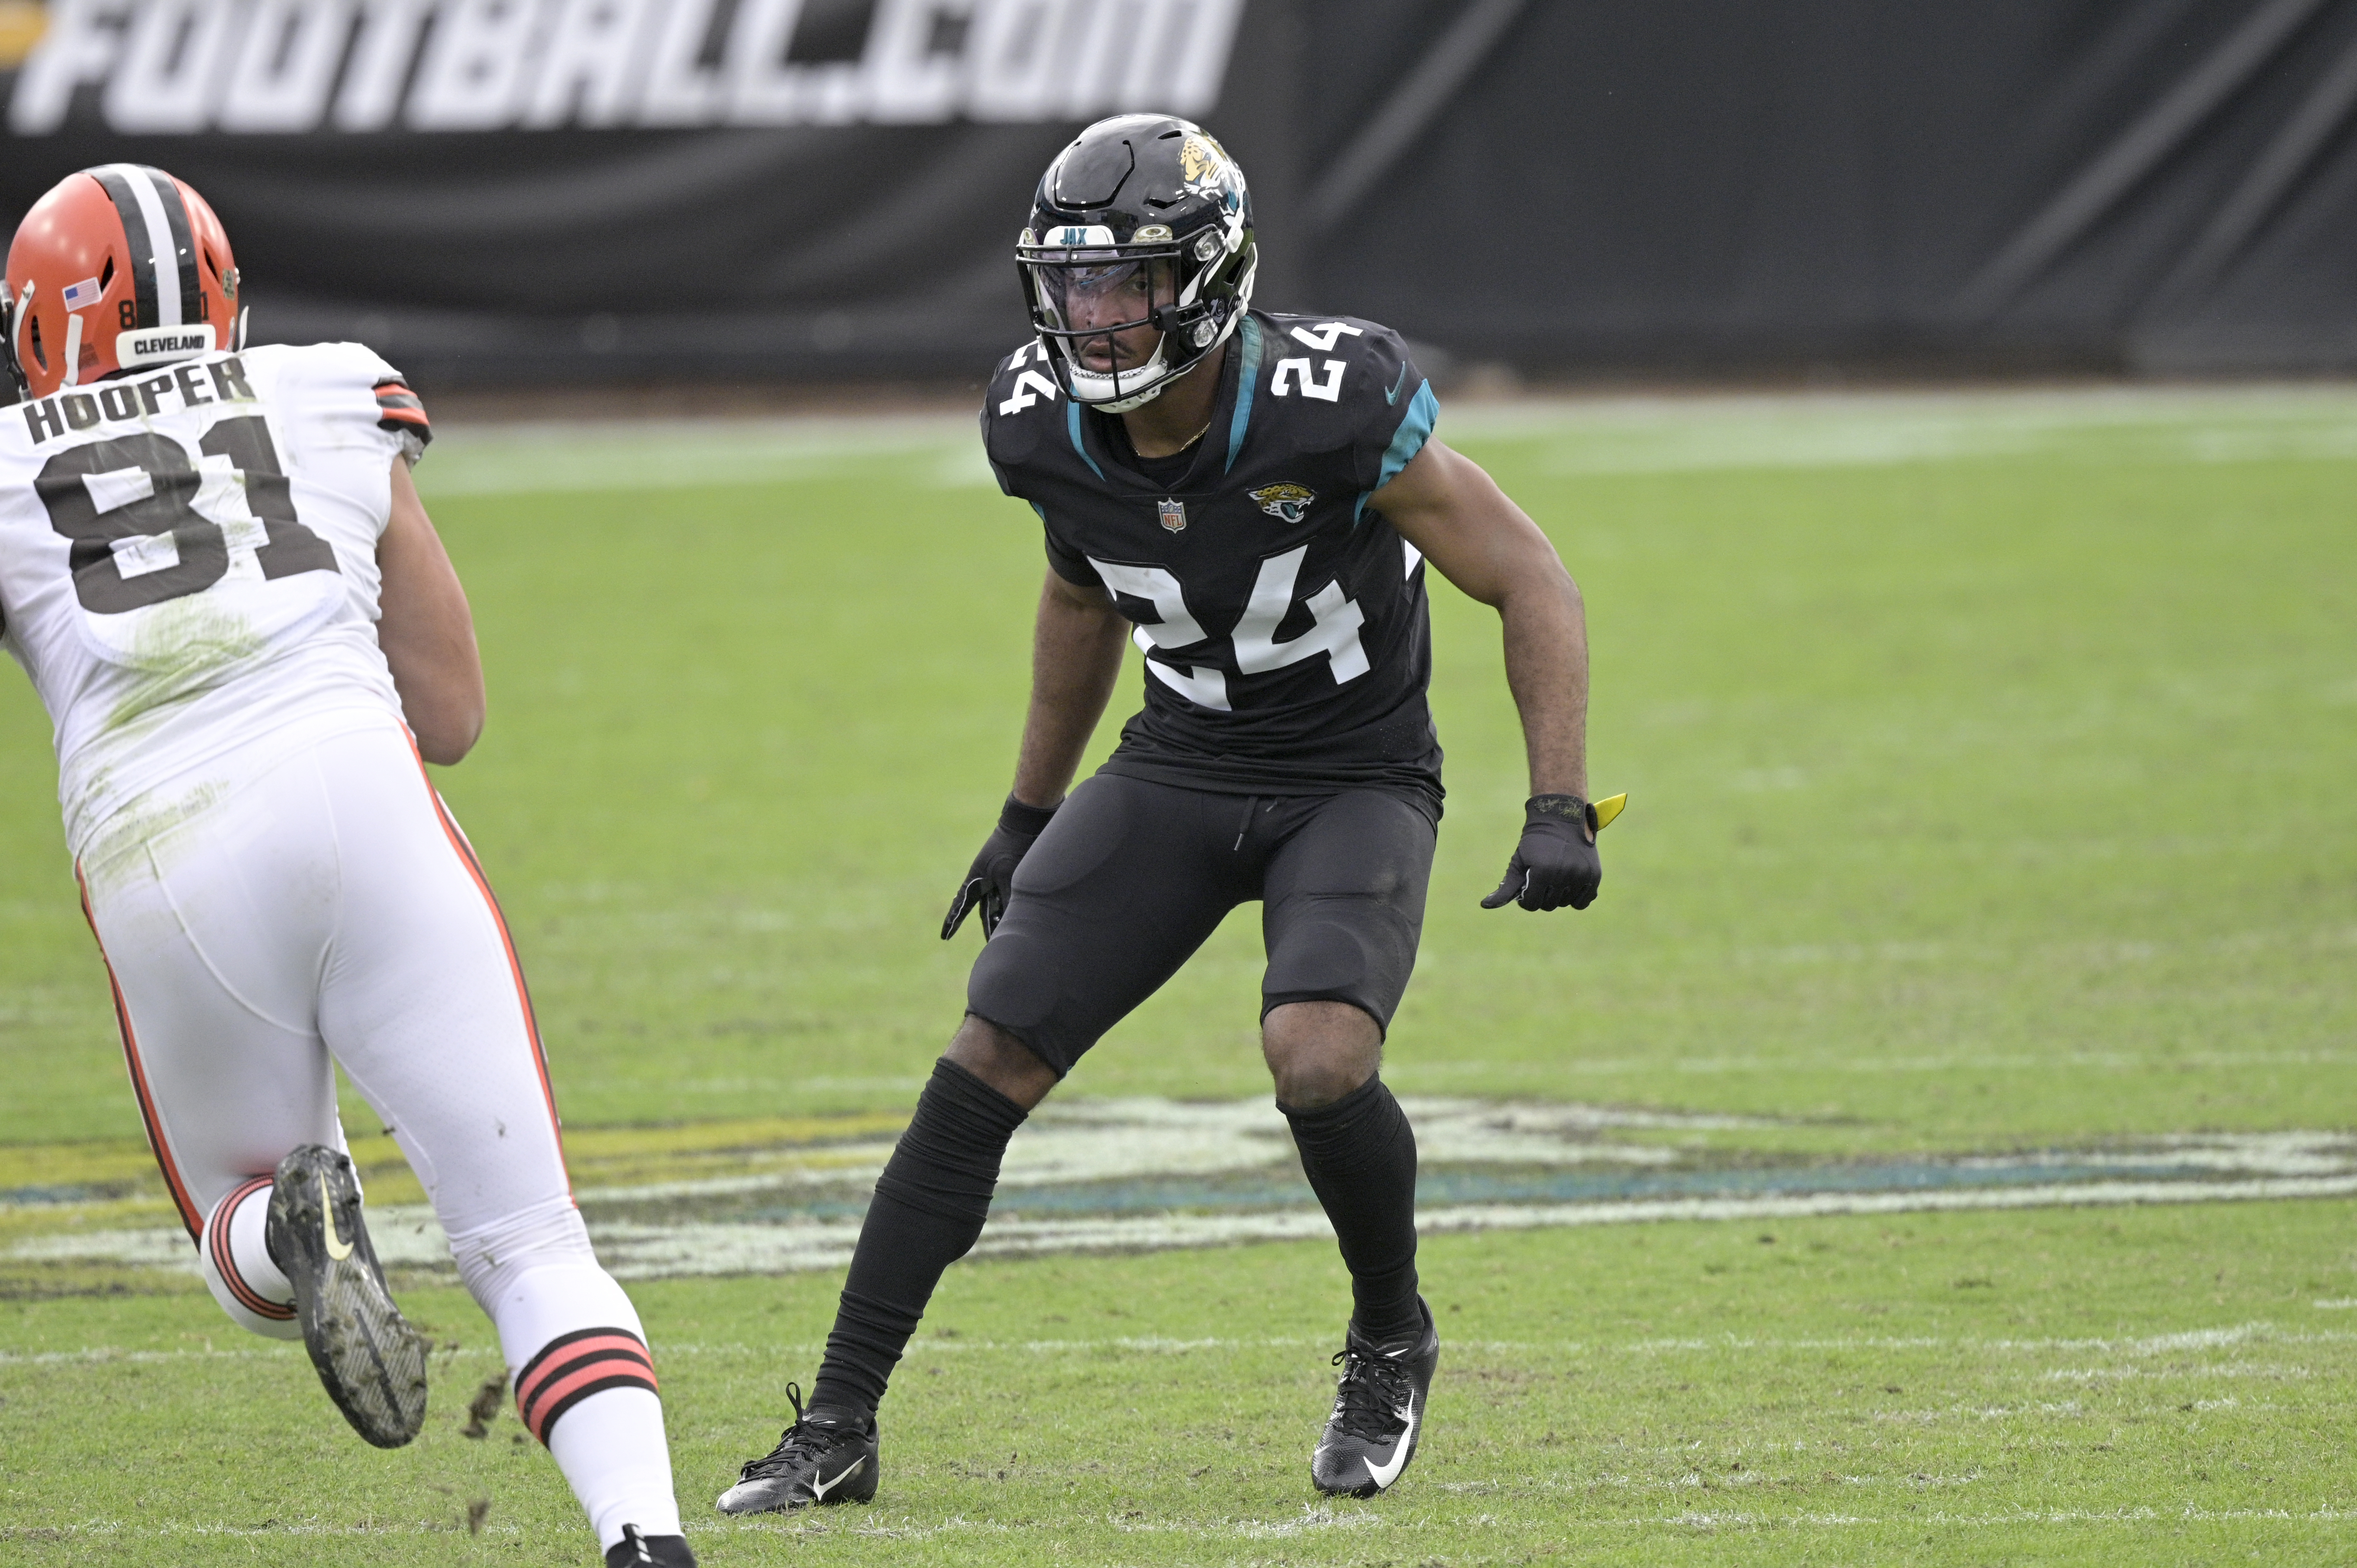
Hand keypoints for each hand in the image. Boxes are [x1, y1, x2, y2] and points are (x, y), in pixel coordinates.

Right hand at [941, 795, 1058, 939]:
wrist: (1032, 817)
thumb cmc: (1015, 843)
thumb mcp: (1009, 873)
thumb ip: (1009, 899)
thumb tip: (1010, 924)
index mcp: (978, 876)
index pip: (962, 904)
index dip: (953, 920)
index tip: (945, 937)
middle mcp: (989, 877)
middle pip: (987, 909)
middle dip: (990, 927)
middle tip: (993, 947)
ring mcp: (1005, 875)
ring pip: (1004, 904)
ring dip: (1006, 919)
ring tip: (1010, 938)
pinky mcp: (1022, 874)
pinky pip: (1018, 896)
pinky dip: (1020, 907)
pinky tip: (1027, 919)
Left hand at [1480, 794, 1601, 911]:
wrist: (1561, 818)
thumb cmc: (1535, 842)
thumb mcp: (1518, 861)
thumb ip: (1506, 887)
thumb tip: (1485, 906)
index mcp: (1542, 872)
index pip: (1531, 904)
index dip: (1526, 899)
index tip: (1527, 887)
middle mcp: (1563, 875)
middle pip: (1549, 905)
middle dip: (1542, 896)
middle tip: (1541, 879)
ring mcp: (1581, 875)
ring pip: (1565, 903)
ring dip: (1558, 896)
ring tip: (1555, 877)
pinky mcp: (1594, 875)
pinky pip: (1583, 901)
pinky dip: (1575, 897)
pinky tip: (1568, 884)